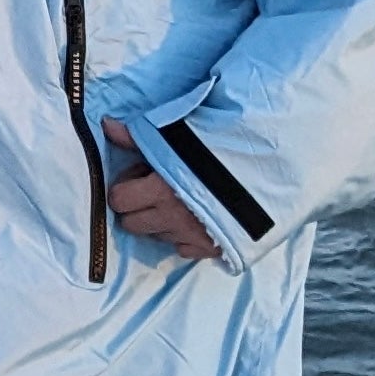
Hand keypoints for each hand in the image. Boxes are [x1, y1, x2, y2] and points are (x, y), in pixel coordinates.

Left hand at [102, 120, 220, 259]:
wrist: (267, 167)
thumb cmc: (218, 148)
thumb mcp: (176, 135)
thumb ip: (138, 137)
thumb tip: (107, 125)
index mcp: (160, 190)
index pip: (117, 200)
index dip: (124, 187)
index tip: (139, 177)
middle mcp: (172, 218)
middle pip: (131, 224)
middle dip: (136, 209)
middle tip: (154, 192)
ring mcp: (192, 236)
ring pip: (156, 236)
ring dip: (160, 222)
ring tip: (179, 201)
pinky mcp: (211, 249)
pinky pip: (183, 249)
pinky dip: (184, 237)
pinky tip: (195, 218)